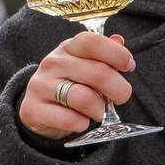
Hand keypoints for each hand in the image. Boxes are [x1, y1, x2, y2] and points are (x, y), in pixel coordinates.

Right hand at [20, 31, 135, 138]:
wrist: (37, 109)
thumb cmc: (70, 84)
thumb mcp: (85, 65)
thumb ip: (104, 55)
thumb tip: (119, 41)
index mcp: (68, 48)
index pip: (92, 42)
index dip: (116, 54)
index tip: (129, 66)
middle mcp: (53, 63)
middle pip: (97, 73)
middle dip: (119, 89)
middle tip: (121, 97)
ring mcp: (41, 85)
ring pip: (85, 98)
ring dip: (100, 109)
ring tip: (98, 111)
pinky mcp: (35, 109)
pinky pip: (71, 120)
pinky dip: (83, 124)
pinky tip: (81, 120)